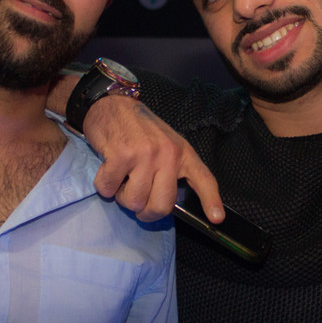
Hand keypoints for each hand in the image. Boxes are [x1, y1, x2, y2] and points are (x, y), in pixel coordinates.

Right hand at [83, 96, 224, 223]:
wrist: (112, 103)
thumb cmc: (139, 129)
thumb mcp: (167, 144)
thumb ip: (171, 170)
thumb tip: (164, 205)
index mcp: (183, 153)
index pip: (203, 179)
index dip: (211, 202)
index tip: (217, 219)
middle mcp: (168, 154)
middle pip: (160, 206)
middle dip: (144, 211)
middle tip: (136, 198)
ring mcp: (145, 155)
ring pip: (133, 202)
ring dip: (121, 197)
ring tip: (122, 178)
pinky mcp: (121, 155)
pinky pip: (109, 189)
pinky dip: (104, 186)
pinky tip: (107, 170)